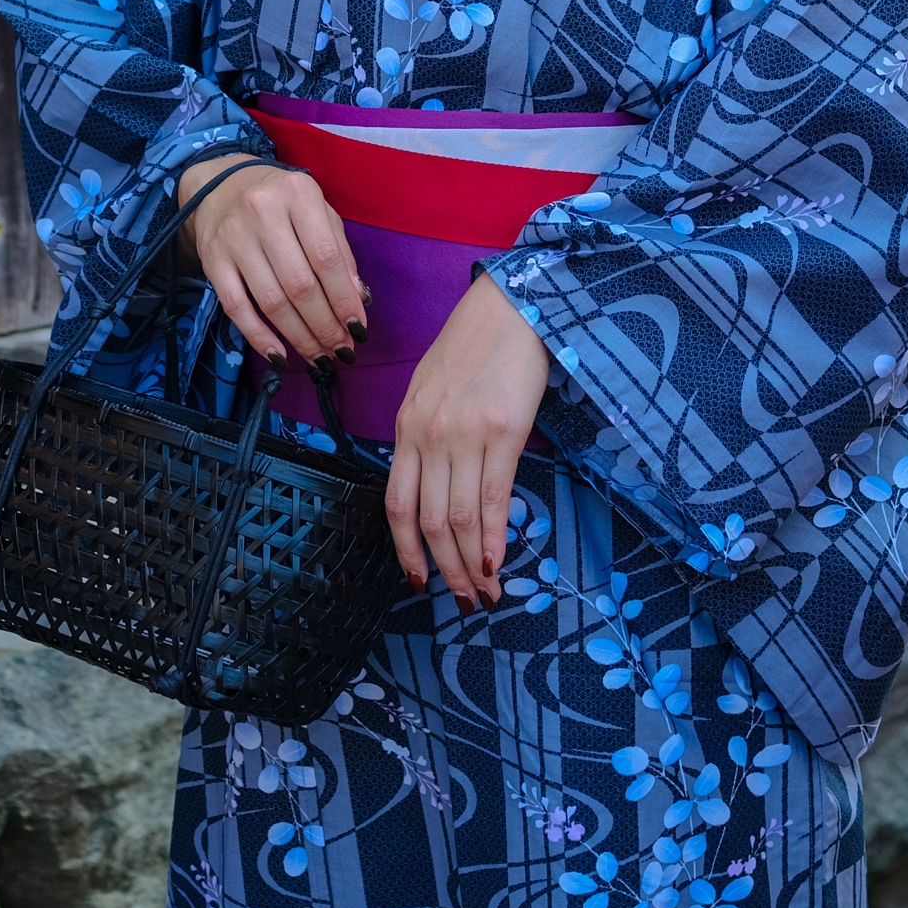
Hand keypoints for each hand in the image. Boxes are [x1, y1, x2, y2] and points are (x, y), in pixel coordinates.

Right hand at [177, 159, 364, 365]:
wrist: (219, 185)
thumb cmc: (281, 202)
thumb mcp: (317, 211)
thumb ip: (340, 251)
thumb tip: (358, 299)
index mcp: (298, 194)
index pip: (327, 258)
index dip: (344, 300)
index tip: (358, 329)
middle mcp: (263, 212)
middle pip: (300, 285)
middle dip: (325, 326)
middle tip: (341, 350)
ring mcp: (234, 237)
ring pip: (271, 301)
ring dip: (299, 337)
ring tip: (319, 356)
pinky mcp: (212, 259)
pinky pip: (236, 308)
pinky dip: (259, 337)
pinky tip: (279, 355)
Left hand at [385, 275, 553, 605]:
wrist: (510, 306)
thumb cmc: (474, 346)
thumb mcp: (431, 389)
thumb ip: (426, 436)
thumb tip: (436, 488)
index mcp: (407, 426)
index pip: (397, 504)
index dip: (406, 549)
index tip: (418, 579)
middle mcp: (428, 435)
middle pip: (429, 521)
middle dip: (444, 569)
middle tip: (463, 600)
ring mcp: (463, 434)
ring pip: (460, 518)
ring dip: (471, 565)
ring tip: (485, 593)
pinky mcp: (502, 431)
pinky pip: (492, 496)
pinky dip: (494, 537)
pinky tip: (498, 561)